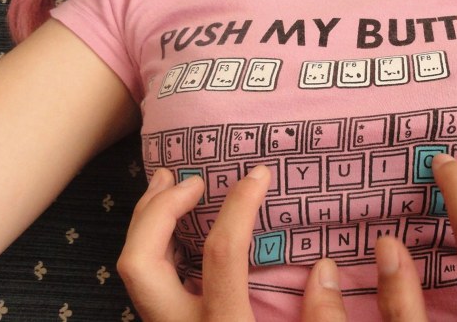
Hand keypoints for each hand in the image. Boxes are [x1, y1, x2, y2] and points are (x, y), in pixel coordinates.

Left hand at [117, 167, 346, 320]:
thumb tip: (324, 268)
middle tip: (189, 179)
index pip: (222, 255)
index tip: (259, 175)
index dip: (239, 207)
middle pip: (139, 263)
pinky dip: (155, 245)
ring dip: (147, 221)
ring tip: (169, 184)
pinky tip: (176, 231)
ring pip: (132, 271)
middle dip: (158, 211)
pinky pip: (148, 282)